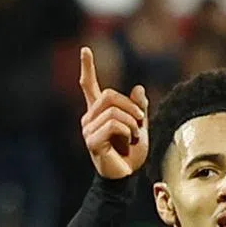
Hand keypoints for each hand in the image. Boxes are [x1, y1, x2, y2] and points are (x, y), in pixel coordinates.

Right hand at [79, 46, 148, 178]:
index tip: (85, 50)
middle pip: (109, 95)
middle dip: (130, 107)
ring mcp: (88, 130)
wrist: (126, 176)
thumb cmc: (131, 154)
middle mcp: (89, 118)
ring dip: (132, 123)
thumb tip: (138, 89)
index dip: (87, 68)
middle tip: (140, 122)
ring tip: (134, 137)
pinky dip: (127, 131)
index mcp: (98, 113)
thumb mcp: (140, 126)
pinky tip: (128, 142)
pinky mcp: (92, 141)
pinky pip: (113, 124)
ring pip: (114, 110)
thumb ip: (138, 108)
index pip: (89, 86)